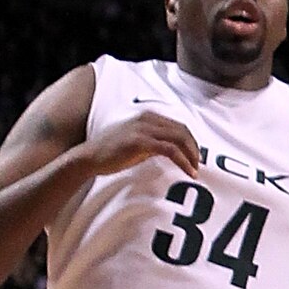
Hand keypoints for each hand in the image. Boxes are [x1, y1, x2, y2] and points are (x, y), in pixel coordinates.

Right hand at [82, 110, 201, 179]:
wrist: (90, 157)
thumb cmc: (111, 152)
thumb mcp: (137, 143)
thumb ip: (154, 142)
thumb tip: (172, 151)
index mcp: (148, 117)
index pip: (178, 126)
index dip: (191, 141)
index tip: (195, 157)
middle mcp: (148, 119)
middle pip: (182, 131)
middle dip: (194, 148)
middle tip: (198, 165)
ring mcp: (144, 129)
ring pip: (179, 139)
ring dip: (191, 156)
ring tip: (194, 170)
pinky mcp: (140, 142)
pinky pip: (170, 150)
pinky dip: (183, 161)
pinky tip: (187, 171)